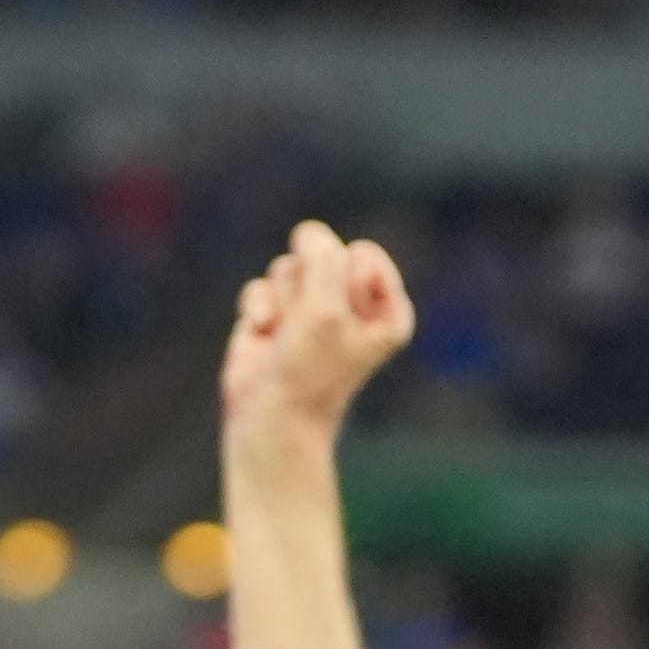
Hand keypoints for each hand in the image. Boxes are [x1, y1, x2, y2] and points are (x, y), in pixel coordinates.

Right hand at [222, 221, 415, 442]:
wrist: (272, 415)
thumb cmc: (310, 370)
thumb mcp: (326, 308)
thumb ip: (325, 258)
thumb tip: (311, 233)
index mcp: (388, 310)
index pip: (364, 255)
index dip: (343, 283)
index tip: (341, 321)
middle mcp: (355, 307)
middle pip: (325, 254)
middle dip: (309, 285)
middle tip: (311, 326)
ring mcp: (314, 308)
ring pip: (291, 266)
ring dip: (284, 299)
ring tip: (289, 335)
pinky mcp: (277, 313)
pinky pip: (263, 284)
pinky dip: (260, 308)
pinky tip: (264, 336)